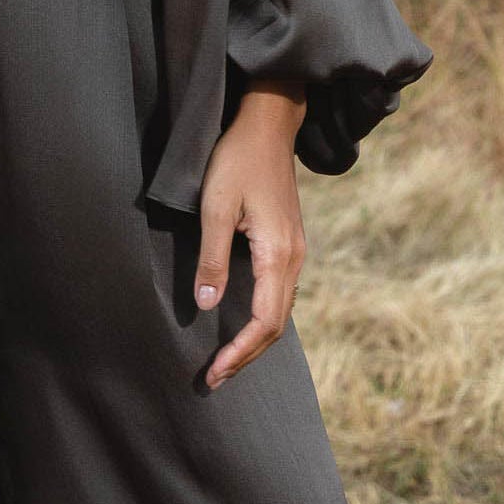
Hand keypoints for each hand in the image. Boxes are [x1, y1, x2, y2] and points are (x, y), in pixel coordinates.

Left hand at [193, 80, 307, 387]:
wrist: (268, 125)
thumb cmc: (236, 161)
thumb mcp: (214, 207)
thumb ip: (212, 258)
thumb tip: (209, 305)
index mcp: (278, 255)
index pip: (264, 322)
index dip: (240, 353)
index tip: (214, 372)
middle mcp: (294, 259)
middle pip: (275, 325)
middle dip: (246, 356)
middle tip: (214, 378)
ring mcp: (294, 252)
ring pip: (279, 311)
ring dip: (254, 340)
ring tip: (225, 360)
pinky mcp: (287, 243)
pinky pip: (279, 294)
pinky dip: (261, 318)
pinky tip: (240, 323)